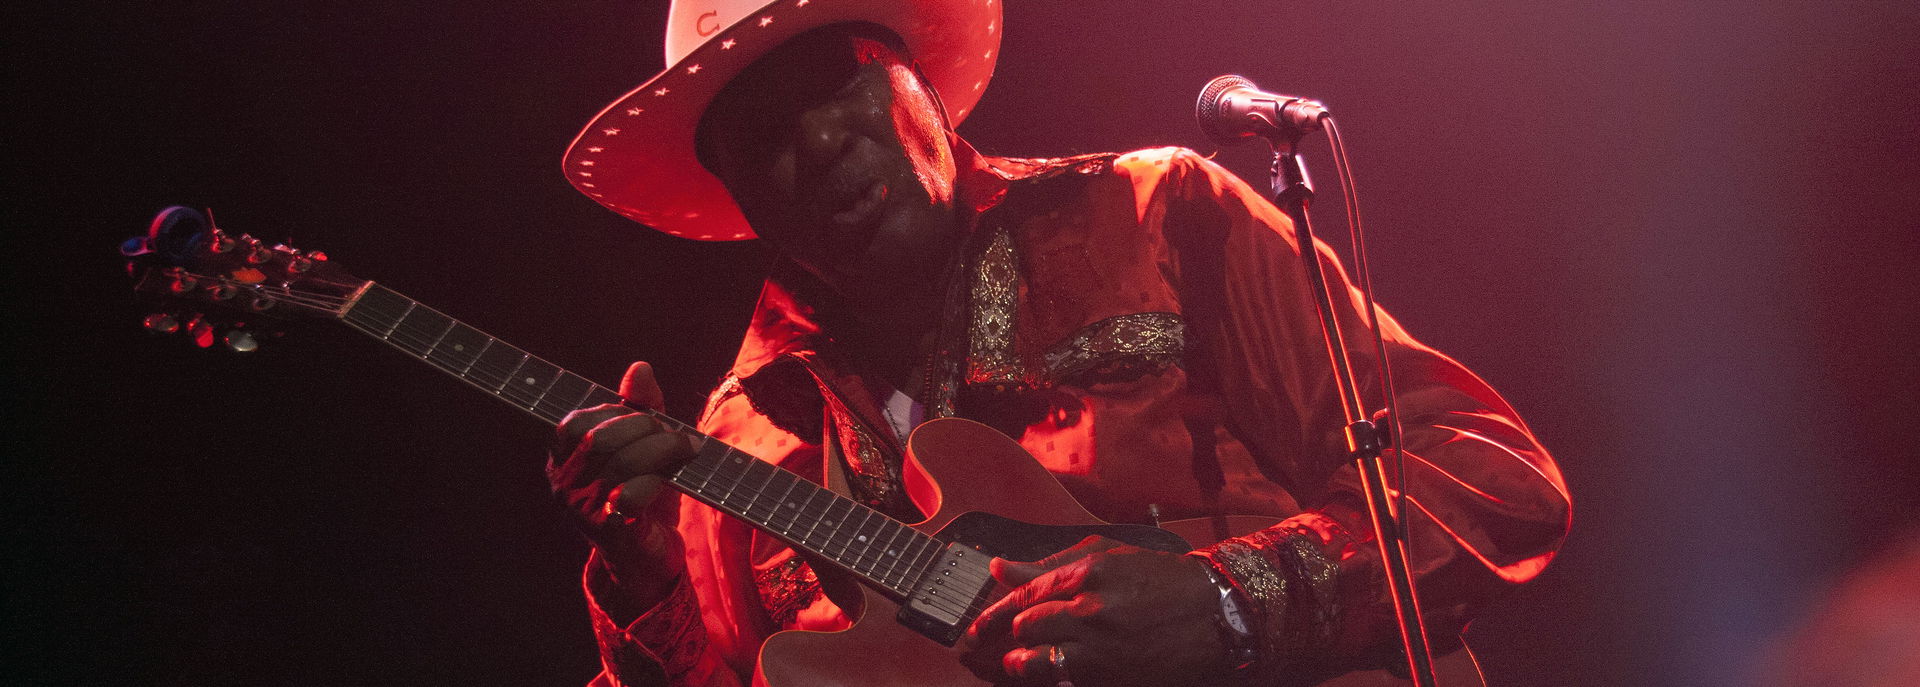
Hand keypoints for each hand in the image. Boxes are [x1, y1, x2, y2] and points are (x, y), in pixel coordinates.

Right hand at [548, 361, 696, 605]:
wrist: (647, 559)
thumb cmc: (642, 494)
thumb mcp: (642, 445)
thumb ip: (640, 407)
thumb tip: (639, 368)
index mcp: (562, 460)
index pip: (575, 423)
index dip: (614, 412)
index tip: (647, 416)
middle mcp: (564, 485)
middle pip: (599, 439)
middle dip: (644, 427)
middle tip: (675, 433)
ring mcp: (584, 510)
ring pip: (621, 464)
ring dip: (662, 450)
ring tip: (687, 449)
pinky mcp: (611, 531)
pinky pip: (631, 496)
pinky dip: (658, 482)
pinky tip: (672, 481)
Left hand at [958, 536, 1229, 685]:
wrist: (1215, 611)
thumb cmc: (1159, 579)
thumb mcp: (1107, 557)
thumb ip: (1050, 564)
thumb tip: (998, 567)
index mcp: (1088, 572)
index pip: (1025, 593)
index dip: (994, 613)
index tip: (977, 627)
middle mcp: (1092, 608)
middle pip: (1027, 626)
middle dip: (1012, 637)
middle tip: (998, 645)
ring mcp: (1103, 645)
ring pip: (1039, 659)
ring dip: (1022, 663)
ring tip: (1018, 664)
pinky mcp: (1113, 674)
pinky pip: (1066, 680)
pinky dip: (1053, 678)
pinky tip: (1051, 675)